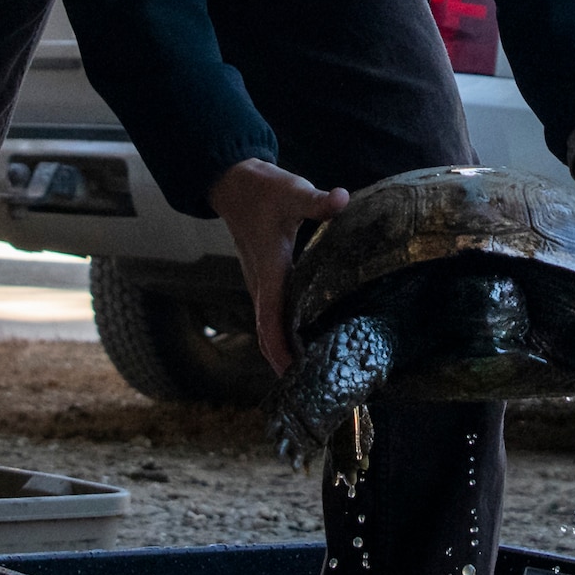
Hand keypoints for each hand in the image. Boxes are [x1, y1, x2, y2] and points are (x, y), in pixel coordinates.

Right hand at [209, 159, 348, 372]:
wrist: (234, 184)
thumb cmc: (263, 190)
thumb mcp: (292, 191)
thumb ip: (316, 200)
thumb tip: (340, 199)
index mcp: (269, 272)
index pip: (270, 321)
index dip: (281, 350)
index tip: (296, 375)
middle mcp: (262, 286)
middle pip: (269, 336)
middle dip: (287, 364)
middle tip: (318, 390)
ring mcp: (262, 286)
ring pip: (270, 330)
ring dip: (286, 354)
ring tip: (319, 377)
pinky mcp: (267, 282)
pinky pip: (274, 319)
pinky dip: (286, 337)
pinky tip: (311, 344)